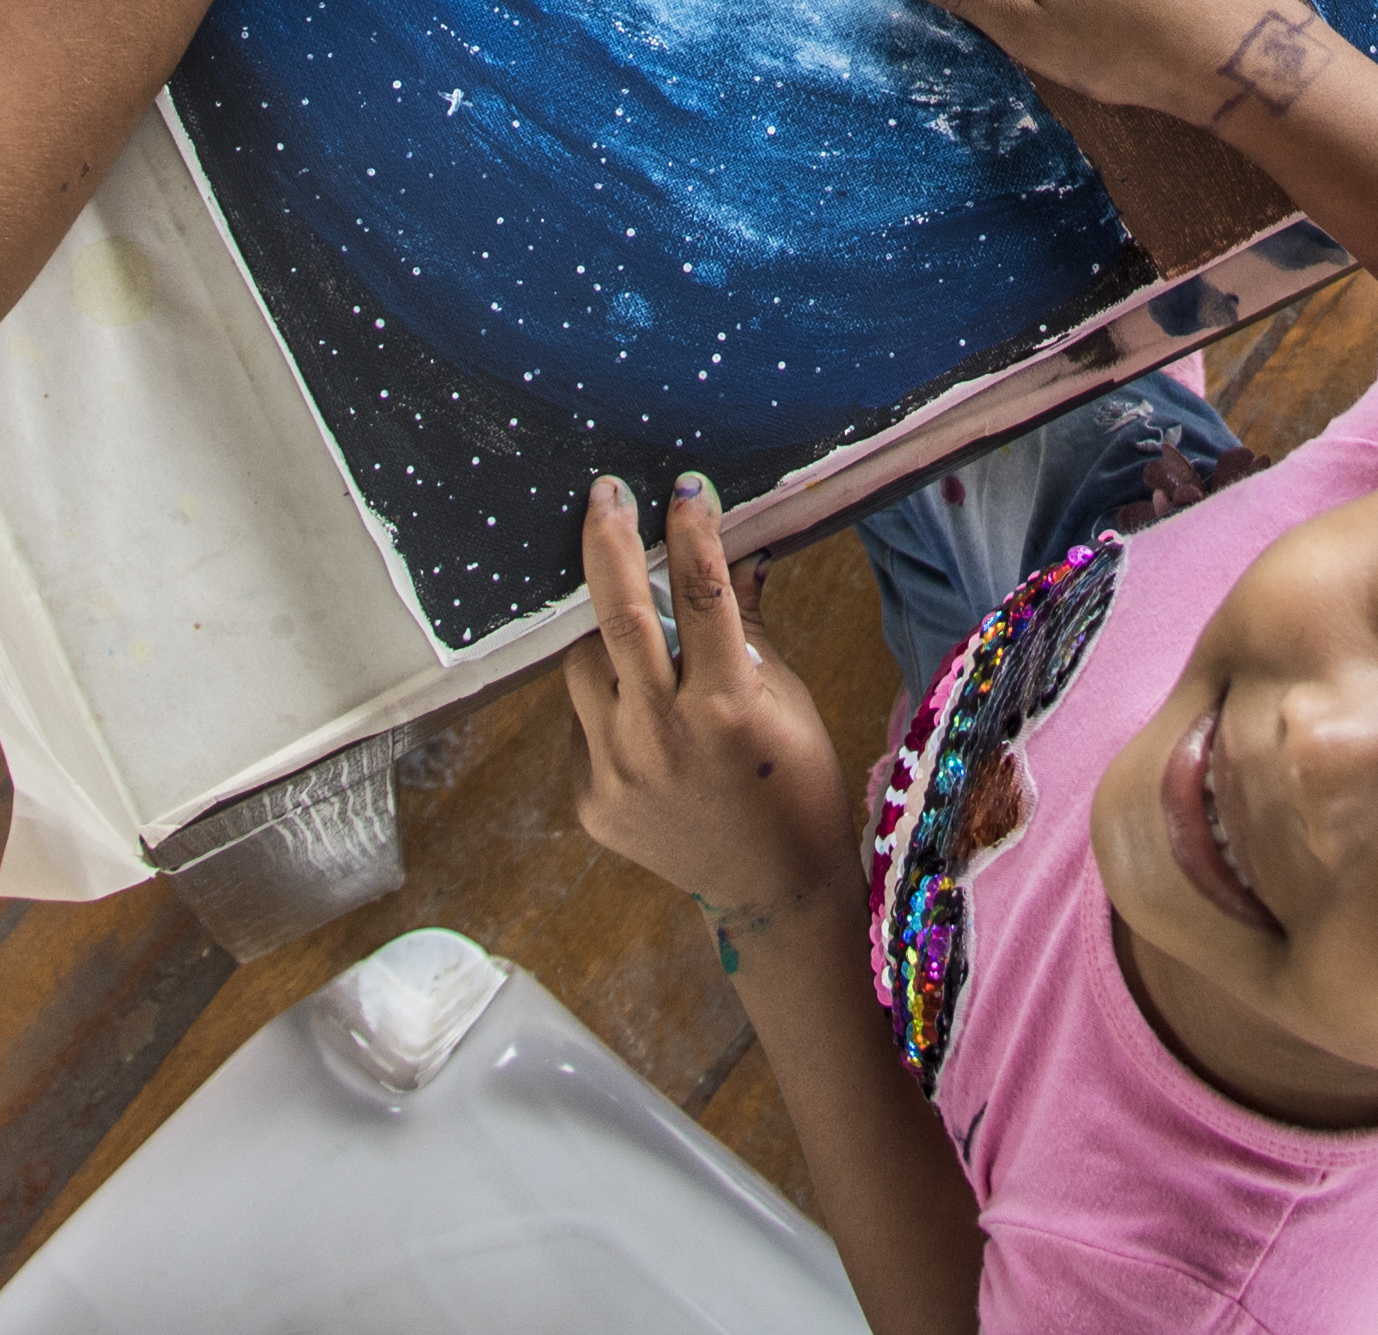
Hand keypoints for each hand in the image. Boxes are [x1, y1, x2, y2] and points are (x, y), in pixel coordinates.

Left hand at [564, 470, 856, 937]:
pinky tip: (644, 716)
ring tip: (640, 635)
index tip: (684, 487)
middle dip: (609, 545)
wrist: (771, 889)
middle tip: (606, 496)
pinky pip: (582, 721)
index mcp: (725, 708)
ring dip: (606, 634)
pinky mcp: (590, 801)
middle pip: (618, 619)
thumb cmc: (795, 781)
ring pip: (584, 667)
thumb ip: (749, 625)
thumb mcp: (786, 698)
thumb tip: (736, 549)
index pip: (700, 596)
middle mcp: (662, 739)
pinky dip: (609, 701)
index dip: (692, 532)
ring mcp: (617, 774)